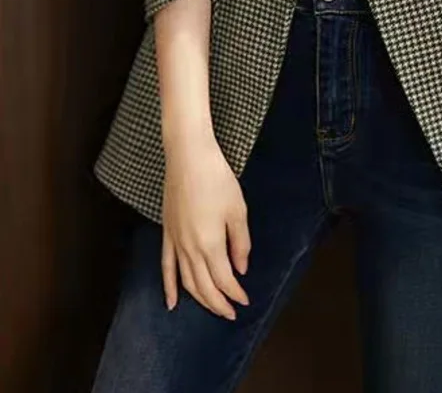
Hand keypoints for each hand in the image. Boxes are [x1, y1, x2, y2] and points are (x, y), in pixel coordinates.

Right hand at [161, 134, 250, 318]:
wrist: (188, 158)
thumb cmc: (217, 180)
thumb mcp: (238, 210)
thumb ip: (240, 242)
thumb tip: (241, 269)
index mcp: (210, 245)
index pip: (224, 279)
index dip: (235, 294)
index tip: (245, 301)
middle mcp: (190, 249)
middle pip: (204, 286)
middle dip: (218, 303)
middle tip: (230, 313)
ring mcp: (175, 243)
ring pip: (186, 281)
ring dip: (199, 298)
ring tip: (211, 308)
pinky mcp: (167, 234)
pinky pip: (166, 266)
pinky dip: (168, 287)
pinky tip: (172, 302)